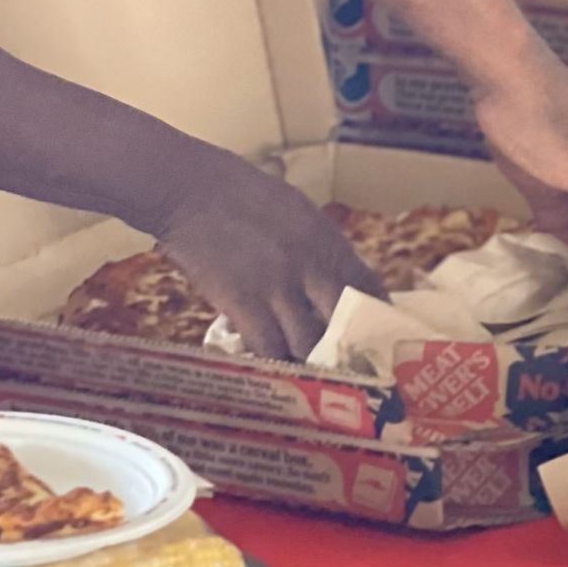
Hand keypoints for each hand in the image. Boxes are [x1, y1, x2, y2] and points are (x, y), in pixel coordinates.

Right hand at [163, 156, 381, 360]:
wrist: (190, 190)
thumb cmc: (239, 191)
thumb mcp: (295, 208)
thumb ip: (316, 242)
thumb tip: (331, 272)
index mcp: (325, 237)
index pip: (366, 284)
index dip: (376, 314)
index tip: (377, 333)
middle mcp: (309, 264)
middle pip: (344, 321)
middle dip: (347, 346)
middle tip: (346, 365)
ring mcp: (277, 286)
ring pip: (307, 344)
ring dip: (308, 361)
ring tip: (309, 376)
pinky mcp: (243, 304)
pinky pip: (267, 348)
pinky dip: (272, 363)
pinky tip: (271, 369)